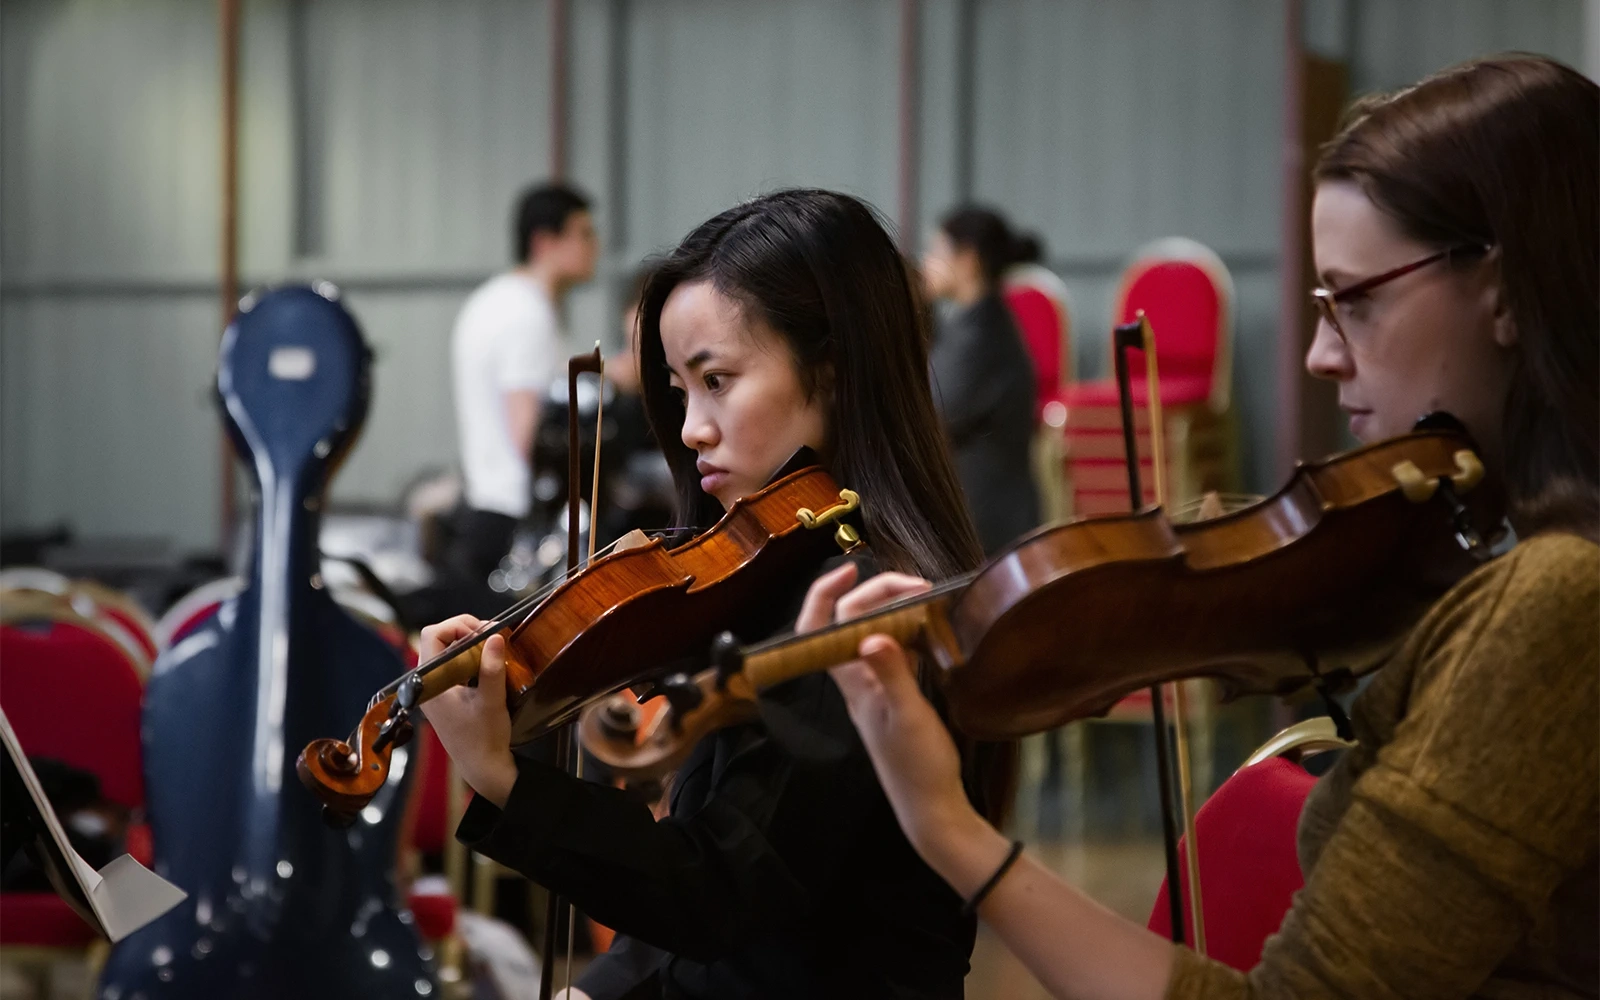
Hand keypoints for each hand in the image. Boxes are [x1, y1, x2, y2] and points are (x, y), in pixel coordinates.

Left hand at [418, 615, 517, 807]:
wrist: (482, 767)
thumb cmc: (484, 738)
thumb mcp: (492, 701)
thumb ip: (491, 668)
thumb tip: (495, 636)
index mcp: (430, 682)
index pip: (433, 635)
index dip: (458, 626)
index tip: (484, 632)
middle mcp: (428, 683)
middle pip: (440, 639)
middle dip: (467, 633)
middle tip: (493, 639)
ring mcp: (435, 689)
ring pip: (448, 651)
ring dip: (470, 646)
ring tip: (493, 651)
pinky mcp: (445, 695)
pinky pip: (453, 665)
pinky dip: (470, 659)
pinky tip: (488, 666)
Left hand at [795, 566, 983, 859]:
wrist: (930, 806)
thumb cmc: (917, 766)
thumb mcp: (908, 718)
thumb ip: (892, 675)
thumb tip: (874, 636)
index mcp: (852, 682)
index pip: (819, 628)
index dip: (825, 593)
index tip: (851, 568)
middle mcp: (856, 680)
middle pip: (849, 622)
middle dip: (877, 592)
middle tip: (918, 586)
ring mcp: (874, 686)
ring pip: (870, 633)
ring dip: (892, 609)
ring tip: (924, 598)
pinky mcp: (893, 695)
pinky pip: (891, 650)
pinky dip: (906, 631)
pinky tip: (929, 630)